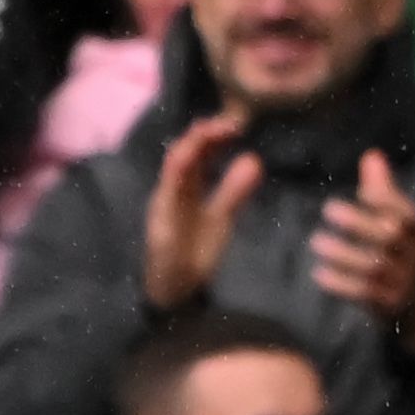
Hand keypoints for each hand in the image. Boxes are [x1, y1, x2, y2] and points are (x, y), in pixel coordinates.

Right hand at [135, 108, 262, 316]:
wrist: (176, 291)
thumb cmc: (194, 253)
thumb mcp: (221, 218)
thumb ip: (234, 191)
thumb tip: (254, 159)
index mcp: (188, 187)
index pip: (200, 152)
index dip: (215, 135)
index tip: (237, 125)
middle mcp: (173, 189)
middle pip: (185, 151)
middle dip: (205, 133)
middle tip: (230, 122)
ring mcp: (165, 204)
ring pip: (173, 165)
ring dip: (190, 145)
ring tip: (210, 130)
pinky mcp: (160, 221)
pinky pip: (166, 191)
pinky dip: (176, 170)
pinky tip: (190, 155)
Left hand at [315, 147, 414, 349]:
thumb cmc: (403, 255)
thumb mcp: (400, 225)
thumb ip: (384, 191)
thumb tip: (371, 154)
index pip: (407, 213)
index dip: (387, 201)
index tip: (362, 192)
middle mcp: (413, 254)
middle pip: (390, 237)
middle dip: (360, 222)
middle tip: (328, 209)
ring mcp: (402, 281)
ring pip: (374, 267)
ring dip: (343, 254)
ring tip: (316, 242)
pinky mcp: (388, 304)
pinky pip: (365, 294)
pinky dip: (341, 284)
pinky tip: (319, 274)